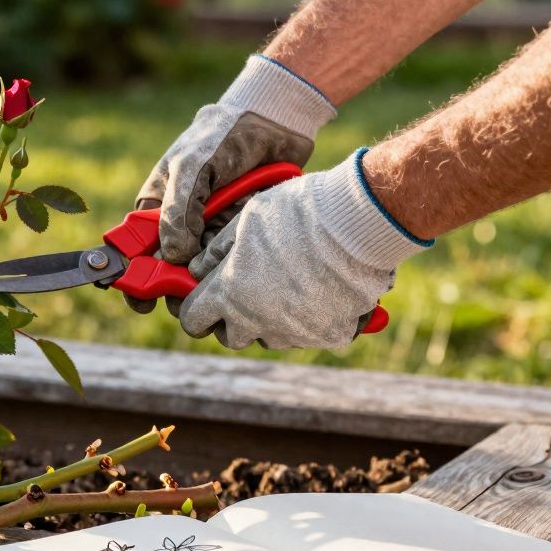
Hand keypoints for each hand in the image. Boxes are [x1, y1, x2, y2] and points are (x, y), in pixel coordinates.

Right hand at [126, 55, 335, 314]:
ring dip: (207, 283)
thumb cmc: (221, 136)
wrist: (273, 122)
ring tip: (217, 286)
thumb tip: (174, 257)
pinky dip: (235, 268)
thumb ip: (178, 212)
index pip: (135, 249)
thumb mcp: (190, 167)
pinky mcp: (240, 234)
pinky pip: (233, 260)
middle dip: (174, 287)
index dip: (134, 277)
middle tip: (186, 299)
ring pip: (203, 271)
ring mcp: (211, 230)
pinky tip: (242, 268)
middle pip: (169, 269)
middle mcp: (181, 224)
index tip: (141, 299)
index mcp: (156, 207)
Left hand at [179, 149, 431, 349]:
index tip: (202, 299)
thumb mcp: (243, 222)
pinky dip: (307, 320)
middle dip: (230, 320)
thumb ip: (214, 253)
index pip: (193, 320)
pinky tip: (316, 291)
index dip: (194, 310)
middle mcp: (257, 321)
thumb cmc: (294, 213)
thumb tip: (195, 270)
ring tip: (283, 287)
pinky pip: (307, 334)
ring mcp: (293, 333)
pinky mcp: (327, 336)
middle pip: (231, 336)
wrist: (357, 222)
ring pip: (269, 337)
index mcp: (228, 294)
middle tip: (242, 294)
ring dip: (268, 320)